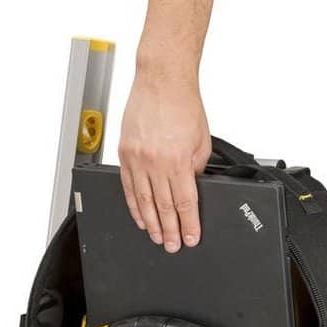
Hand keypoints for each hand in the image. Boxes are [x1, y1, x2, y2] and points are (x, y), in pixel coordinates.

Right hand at [118, 65, 210, 252]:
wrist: (162, 80)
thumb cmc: (184, 105)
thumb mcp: (202, 141)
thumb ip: (196, 168)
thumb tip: (192, 189)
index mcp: (177, 161)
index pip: (185, 203)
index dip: (188, 225)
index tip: (190, 238)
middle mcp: (155, 162)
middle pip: (163, 207)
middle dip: (169, 230)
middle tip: (171, 246)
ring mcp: (137, 159)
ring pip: (142, 201)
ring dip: (151, 222)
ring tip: (156, 237)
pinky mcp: (125, 153)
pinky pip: (128, 186)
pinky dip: (133, 205)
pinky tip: (139, 217)